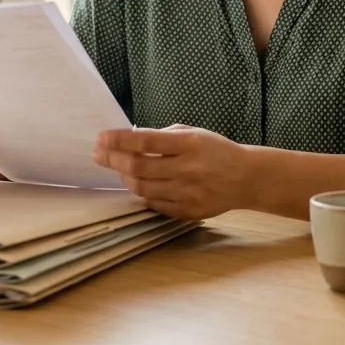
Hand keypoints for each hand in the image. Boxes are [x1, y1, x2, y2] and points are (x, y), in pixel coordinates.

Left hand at [93, 125, 251, 219]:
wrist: (245, 178)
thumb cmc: (215, 150)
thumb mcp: (193, 133)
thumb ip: (163, 136)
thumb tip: (129, 141)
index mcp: (190, 144)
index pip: (145, 141)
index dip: (119, 140)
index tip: (101, 138)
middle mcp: (188, 170)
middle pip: (139, 167)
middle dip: (113, 160)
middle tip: (98, 154)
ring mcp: (188, 194)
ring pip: (143, 188)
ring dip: (125, 177)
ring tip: (119, 168)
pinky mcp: (188, 212)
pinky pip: (154, 204)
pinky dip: (142, 193)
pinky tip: (138, 183)